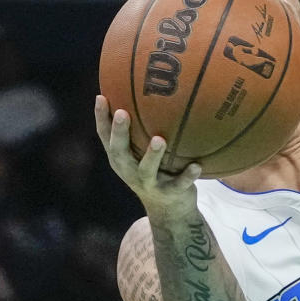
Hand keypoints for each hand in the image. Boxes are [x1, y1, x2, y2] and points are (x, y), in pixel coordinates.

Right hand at [94, 95, 200, 214]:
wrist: (169, 211)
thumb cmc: (154, 170)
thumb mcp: (140, 152)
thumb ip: (139, 129)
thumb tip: (140, 89)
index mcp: (121, 159)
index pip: (105, 137)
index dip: (101, 118)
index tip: (101, 96)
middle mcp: (130, 171)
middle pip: (120, 152)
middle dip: (119, 133)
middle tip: (123, 113)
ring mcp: (149, 184)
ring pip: (147, 170)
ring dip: (152, 155)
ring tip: (159, 140)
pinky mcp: (170, 193)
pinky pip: (180, 184)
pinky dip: (188, 175)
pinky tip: (197, 165)